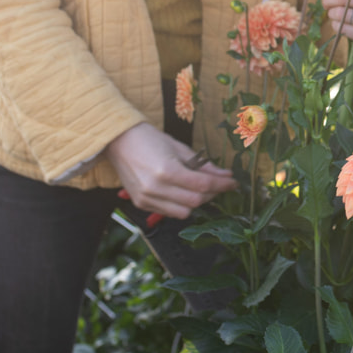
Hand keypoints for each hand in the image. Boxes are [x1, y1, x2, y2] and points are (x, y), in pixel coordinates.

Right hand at [105, 122, 235, 218]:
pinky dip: (180, 205)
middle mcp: (156, 188)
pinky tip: (182, 192)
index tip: (232, 182)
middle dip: (212, 194)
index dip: (222, 185)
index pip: (203, 185)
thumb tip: (224, 175)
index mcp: (167, 170)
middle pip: (195, 202)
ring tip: (200, 189)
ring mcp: (147, 198)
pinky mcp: (140, 204)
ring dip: (197, 202)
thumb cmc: (150, 140)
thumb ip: (203, 165)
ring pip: (183, 212)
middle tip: (220, 184)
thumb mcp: (180, 148)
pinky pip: (168, 212)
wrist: (119, 141)